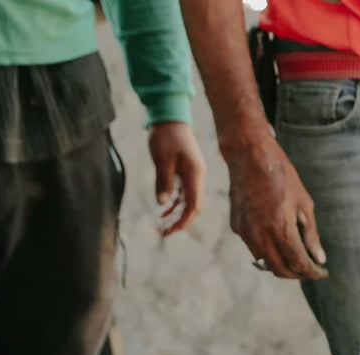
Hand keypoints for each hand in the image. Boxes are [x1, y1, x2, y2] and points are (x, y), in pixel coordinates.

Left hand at [148, 121, 205, 236]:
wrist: (171, 117)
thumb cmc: (165, 137)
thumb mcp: (161, 160)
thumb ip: (163, 182)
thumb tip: (162, 204)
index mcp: (194, 175)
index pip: (193, 206)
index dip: (183, 221)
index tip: (169, 230)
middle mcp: (197, 177)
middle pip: (194, 207)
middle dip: (180, 221)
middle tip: (164, 232)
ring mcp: (193, 174)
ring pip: (189, 201)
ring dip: (177, 213)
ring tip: (162, 224)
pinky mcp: (187, 171)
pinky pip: (184, 192)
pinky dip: (175, 202)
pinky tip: (164, 209)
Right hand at [227, 134, 327, 278]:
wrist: (249, 154)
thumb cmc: (282, 175)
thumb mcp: (304, 203)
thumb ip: (310, 234)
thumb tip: (319, 258)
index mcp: (281, 229)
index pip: (298, 264)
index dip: (312, 272)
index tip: (321, 272)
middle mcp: (261, 235)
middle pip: (280, 270)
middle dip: (297, 273)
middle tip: (310, 268)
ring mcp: (246, 232)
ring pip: (266, 262)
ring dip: (282, 264)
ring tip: (296, 255)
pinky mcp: (237, 226)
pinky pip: (254, 247)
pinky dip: (268, 250)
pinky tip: (277, 239)